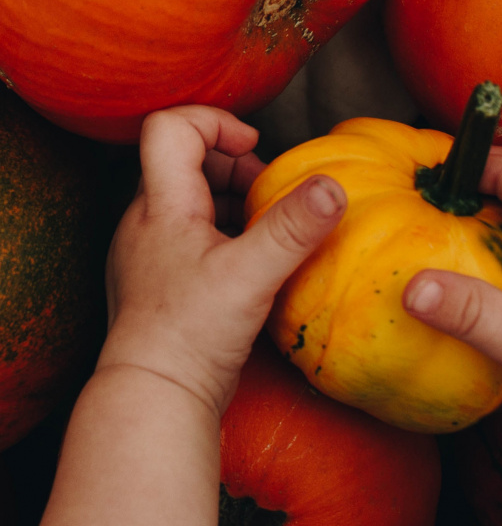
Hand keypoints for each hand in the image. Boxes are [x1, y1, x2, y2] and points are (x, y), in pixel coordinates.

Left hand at [98, 105, 345, 417]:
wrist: (152, 402)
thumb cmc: (190, 336)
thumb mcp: (252, 275)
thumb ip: (293, 227)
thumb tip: (332, 185)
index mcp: (161, 205)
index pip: (170, 126)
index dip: (215, 123)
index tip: (253, 149)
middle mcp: (145, 222)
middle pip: (184, 160)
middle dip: (233, 166)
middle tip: (268, 196)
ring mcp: (147, 254)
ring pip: (188, 200)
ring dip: (230, 201)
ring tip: (266, 229)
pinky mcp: (157, 284)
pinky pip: (189, 237)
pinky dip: (221, 235)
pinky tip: (250, 265)